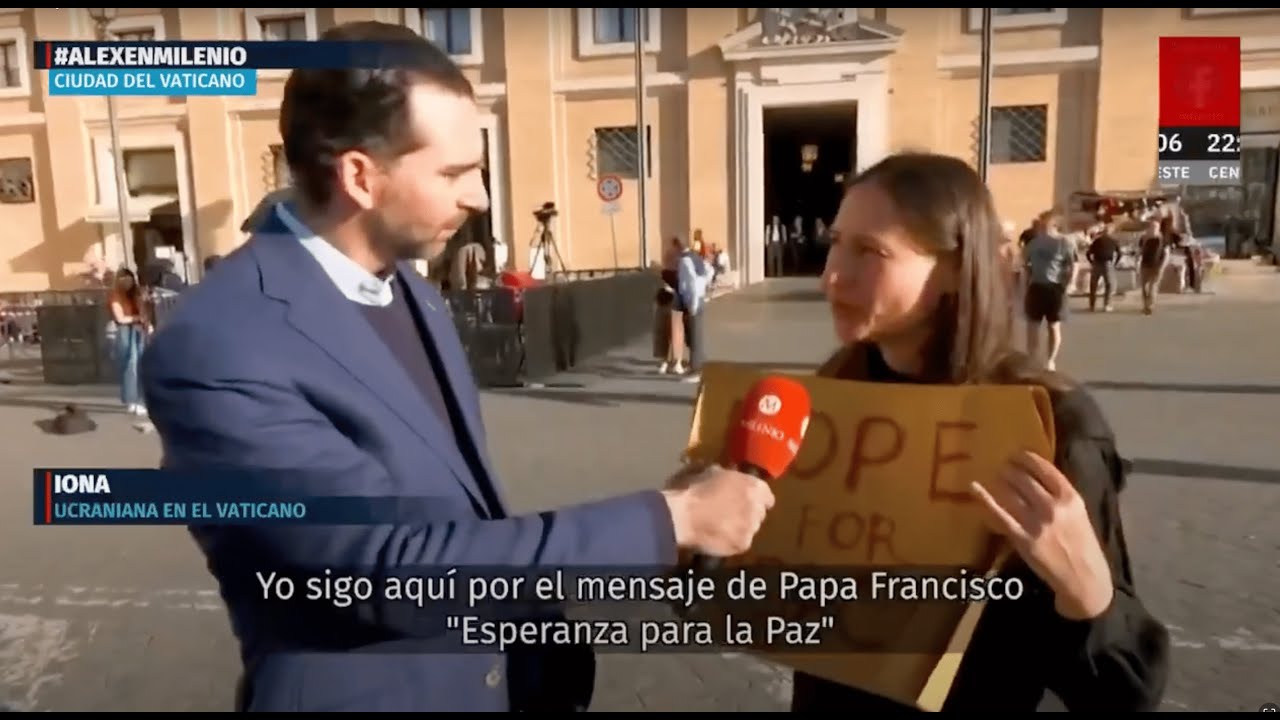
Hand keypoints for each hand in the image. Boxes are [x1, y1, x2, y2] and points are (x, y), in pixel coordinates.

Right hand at [662, 464, 774, 556]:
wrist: (680, 517)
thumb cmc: (691, 489)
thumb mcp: (708, 471)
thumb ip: (723, 474)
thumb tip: (724, 475)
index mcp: (753, 486)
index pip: (766, 495)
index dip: (754, 497)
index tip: (743, 498)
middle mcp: (757, 507)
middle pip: (759, 513)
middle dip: (747, 513)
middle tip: (729, 512)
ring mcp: (751, 528)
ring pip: (750, 529)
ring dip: (739, 528)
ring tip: (720, 528)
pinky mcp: (741, 546)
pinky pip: (739, 543)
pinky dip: (730, 542)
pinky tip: (716, 538)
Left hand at [969, 450, 1113, 619]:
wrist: (1085, 579)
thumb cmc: (1083, 545)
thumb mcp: (1079, 514)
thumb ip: (1060, 496)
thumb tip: (1035, 477)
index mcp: (1071, 498)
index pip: (1044, 469)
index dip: (1026, 458)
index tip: (1016, 454)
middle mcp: (1053, 507)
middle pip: (1024, 478)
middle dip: (1009, 469)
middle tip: (1001, 465)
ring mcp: (1036, 523)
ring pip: (1011, 492)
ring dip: (999, 480)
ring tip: (994, 475)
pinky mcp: (1022, 539)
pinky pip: (999, 514)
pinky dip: (985, 498)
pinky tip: (974, 487)